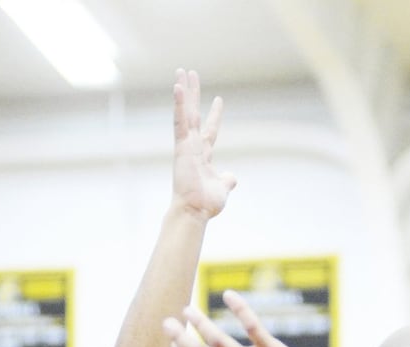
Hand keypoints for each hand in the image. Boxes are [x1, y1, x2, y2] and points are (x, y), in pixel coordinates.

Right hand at [171, 68, 236, 219]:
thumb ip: (227, 180)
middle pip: (193, 114)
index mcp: (203, 155)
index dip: (215, 115)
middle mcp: (193, 146)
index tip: (219, 99)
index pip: (210, 130)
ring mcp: (186, 145)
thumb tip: (232, 178)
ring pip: (185, 112)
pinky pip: (179, 121)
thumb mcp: (223, 188)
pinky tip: (177, 87)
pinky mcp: (180, 146)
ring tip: (182, 71)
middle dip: (193, 94)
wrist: (194, 211)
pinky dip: (178, 104)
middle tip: (190, 74)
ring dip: (183, 92)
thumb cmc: (206, 203)